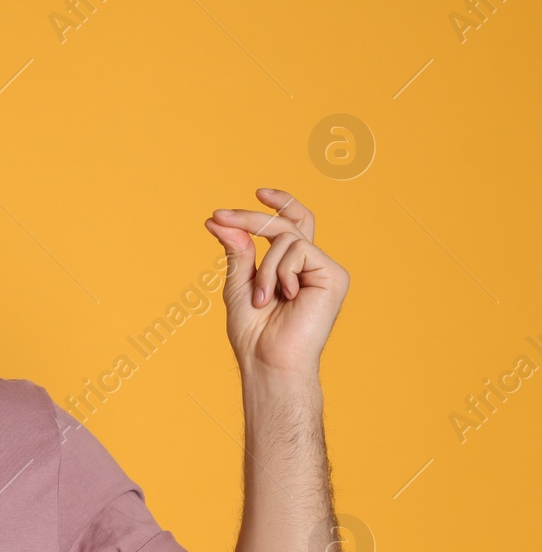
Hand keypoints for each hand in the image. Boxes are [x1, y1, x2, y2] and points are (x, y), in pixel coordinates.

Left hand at [203, 187, 348, 379]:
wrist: (267, 359)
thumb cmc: (252, 331)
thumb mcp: (237, 283)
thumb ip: (237, 250)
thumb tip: (220, 221)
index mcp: (293, 267)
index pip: (293, 224)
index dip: (280, 203)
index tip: (258, 192)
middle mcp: (312, 265)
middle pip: (289, 221)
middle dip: (252, 216)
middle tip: (219, 216)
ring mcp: (325, 269)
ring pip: (287, 237)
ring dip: (263, 267)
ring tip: (261, 298)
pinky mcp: (334, 275)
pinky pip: (298, 249)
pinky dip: (278, 271)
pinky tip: (284, 296)